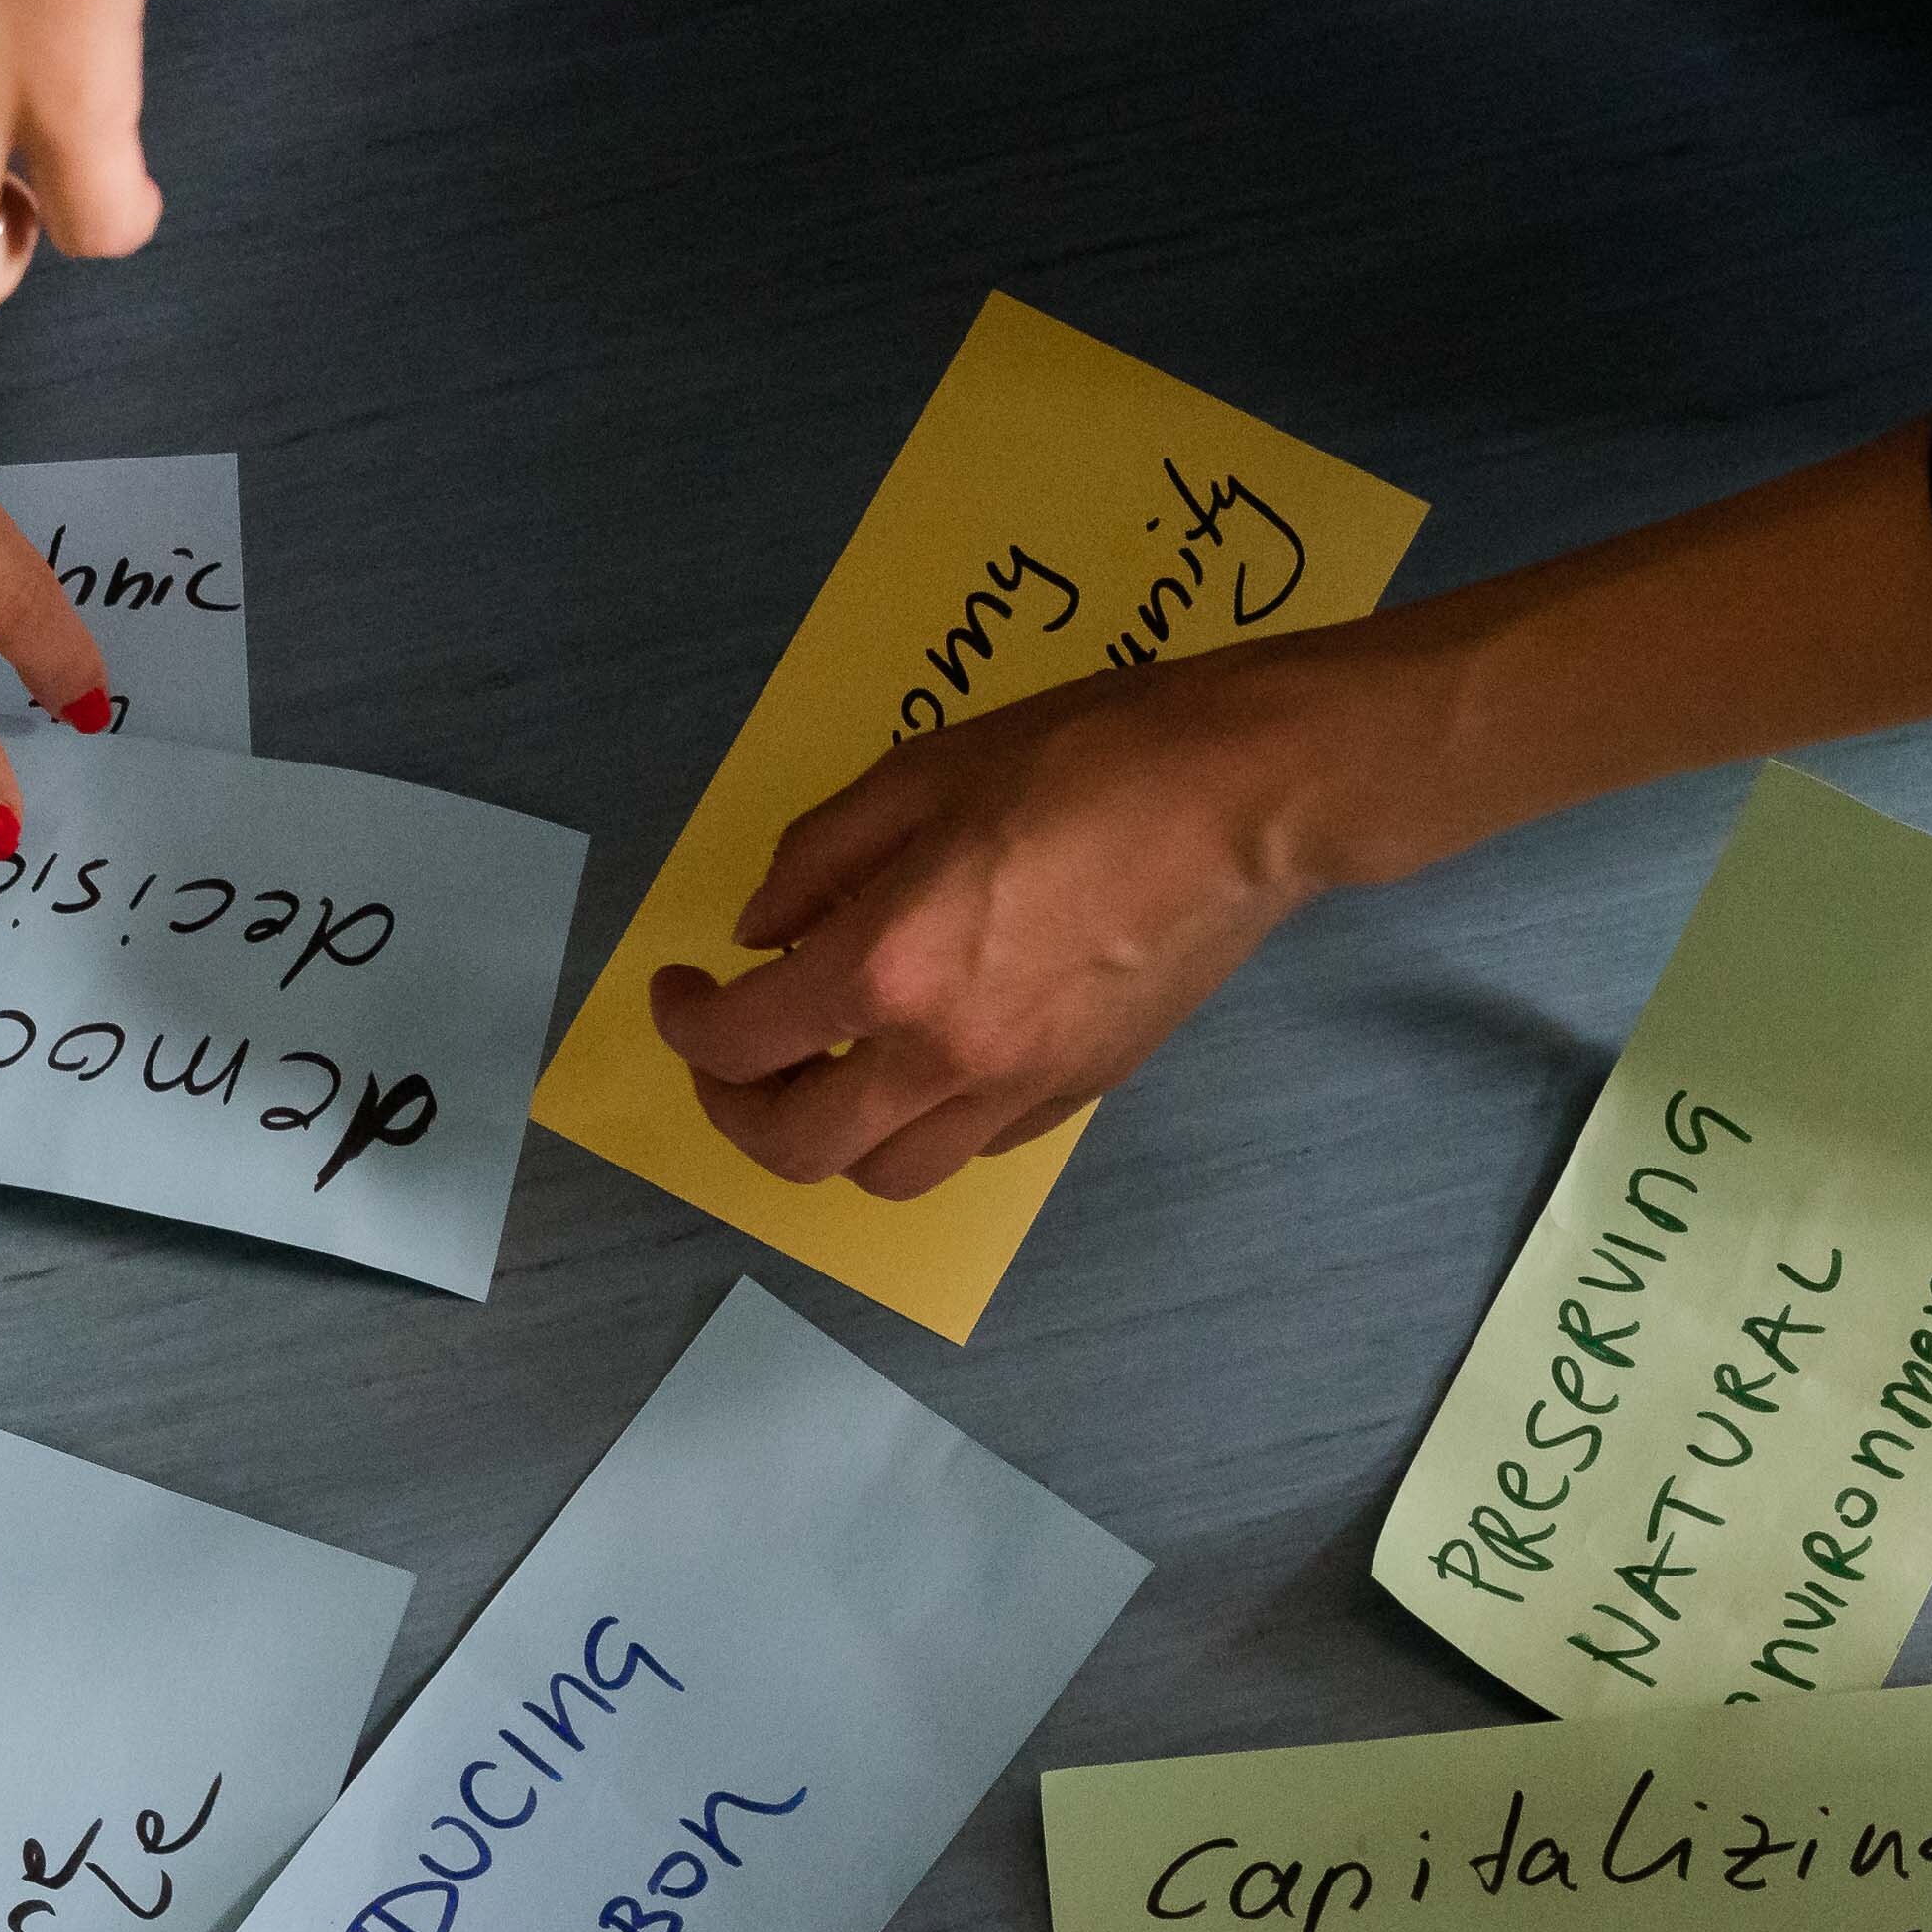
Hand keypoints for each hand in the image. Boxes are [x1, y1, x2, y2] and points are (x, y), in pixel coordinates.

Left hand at [646, 645, 1370, 1201]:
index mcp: (889, 970)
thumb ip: (818, 860)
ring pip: (885, 1174)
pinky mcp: (1078, 1094)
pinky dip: (920, 1122)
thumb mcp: (921, 772)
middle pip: (796, 1148)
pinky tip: (920, 1059)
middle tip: (731, 1048)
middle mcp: (944, 1057)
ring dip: (829, 1135)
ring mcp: (1019, 1090)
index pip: (740, 1044)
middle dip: (736, 1107)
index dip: (684, 1024)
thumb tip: (760, 934)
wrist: (1251, 798)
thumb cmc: (1088, 757)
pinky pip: (969, 1148)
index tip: (681, 989)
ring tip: (821, 1068)